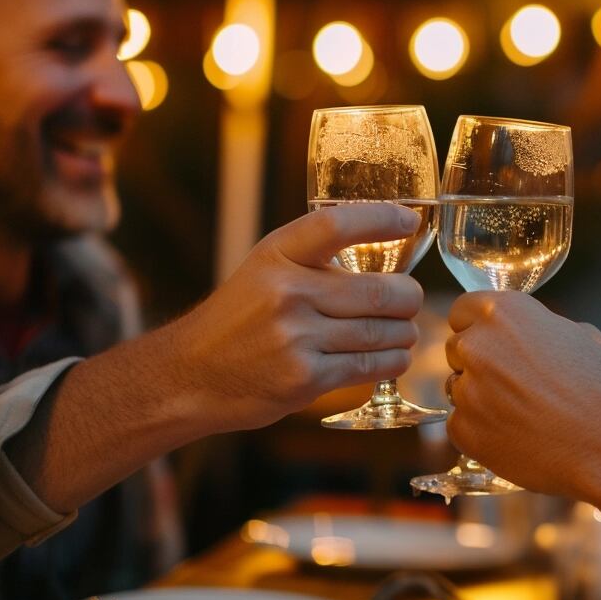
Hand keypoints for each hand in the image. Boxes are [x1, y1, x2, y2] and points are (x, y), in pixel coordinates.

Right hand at [170, 202, 424, 429]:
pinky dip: (392, 361)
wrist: (190, 375)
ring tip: (403, 331)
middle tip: (410, 299)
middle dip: (408, 297)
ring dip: (404, 333)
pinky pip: (370, 366)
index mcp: (277, 255)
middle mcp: (286, 293)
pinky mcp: (304, 379)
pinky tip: (393, 356)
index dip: (380, 220)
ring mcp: (295, 338)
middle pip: (380, 291)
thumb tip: (384, 246)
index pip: (336, 225)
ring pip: (382, 332)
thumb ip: (313, 259)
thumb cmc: (238, 319)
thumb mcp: (264, 271)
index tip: (408, 223)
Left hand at [444, 291, 600, 535]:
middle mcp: (477, 345)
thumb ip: (540, 326)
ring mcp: (466, 389)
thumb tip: (529, 333)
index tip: (495, 343)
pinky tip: (515, 436)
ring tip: (521, 414)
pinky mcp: (463, 430)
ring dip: (479, 398)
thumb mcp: (580, 335)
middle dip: (479, 363)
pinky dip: (481, 432)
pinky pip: (460, 425)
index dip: (479, 328)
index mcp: (504, 313)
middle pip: (457, 349)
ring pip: (457, 388)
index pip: (462, 310)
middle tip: (514, 384)